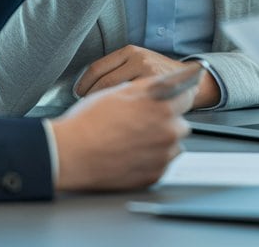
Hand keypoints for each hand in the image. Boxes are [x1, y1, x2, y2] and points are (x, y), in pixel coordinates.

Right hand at [49, 77, 193, 190]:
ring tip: (132, 138)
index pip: (186, 96)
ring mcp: (162, 155)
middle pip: (180, 122)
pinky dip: (150, 159)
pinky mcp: (154, 175)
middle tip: (141, 121)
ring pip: (172, 144)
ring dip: (160, 140)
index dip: (177, 95)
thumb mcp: (121, 91)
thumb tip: (166, 83)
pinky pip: (161, 163)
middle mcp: (168, 131)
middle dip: (166, 120)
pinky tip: (130, 152)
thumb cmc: (90, 121)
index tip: (173, 97)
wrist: (72, 153)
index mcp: (162, 106)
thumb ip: (150, 86)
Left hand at [75, 45, 221, 108]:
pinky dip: (118, 114)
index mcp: (130, 52)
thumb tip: (85, 86)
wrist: (190, 82)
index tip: (77, 94)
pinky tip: (115, 120)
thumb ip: (117, 69)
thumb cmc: (157, 77)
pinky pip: (130, 106)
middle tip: (85, 108)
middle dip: (90, 98)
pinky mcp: (158, 92)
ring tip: (98, 115)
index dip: (83, 84)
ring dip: (102, 107)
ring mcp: (149, 76)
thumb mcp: (137, 63)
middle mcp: (139, 60)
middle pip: (103, 83)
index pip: (96, 68)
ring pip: (115, 95)